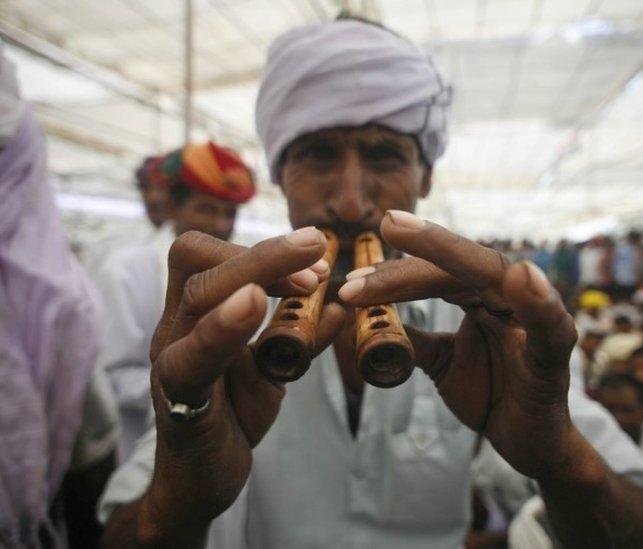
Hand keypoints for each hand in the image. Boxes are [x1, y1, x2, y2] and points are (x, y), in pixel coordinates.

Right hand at [141, 229, 344, 535]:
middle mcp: (175, 327)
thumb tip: (340, 305)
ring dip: (253, 271)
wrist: (199, 481)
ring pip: (197, 297)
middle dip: (265, 249)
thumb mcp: (272, 366)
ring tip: (309, 276)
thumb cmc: (231, 413)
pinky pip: (190, 360)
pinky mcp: (177, 403)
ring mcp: (170, 362)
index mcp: (194, 312)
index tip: (316, 256)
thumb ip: (297, 335)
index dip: (262, 246)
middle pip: (197, 259)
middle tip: (319, 246)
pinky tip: (252, 304)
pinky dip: (223, 328)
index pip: (208, 253)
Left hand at [339, 211, 577, 480]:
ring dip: (458, 257)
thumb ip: (416, 340)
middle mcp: (509, 301)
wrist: (530, 444)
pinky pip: (551, 328)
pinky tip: (522, 277)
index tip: (355, 278)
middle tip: (388, 224)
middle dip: (426, 245)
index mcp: (483, 300)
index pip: (439, 275)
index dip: (398, 273)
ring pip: (500, 278)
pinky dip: (539, 302)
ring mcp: (535, 325)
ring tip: (418, 235)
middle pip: (466, 264)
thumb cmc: (492, 395)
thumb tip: (372, 319)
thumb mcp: (442, 365)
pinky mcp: (556, 359)